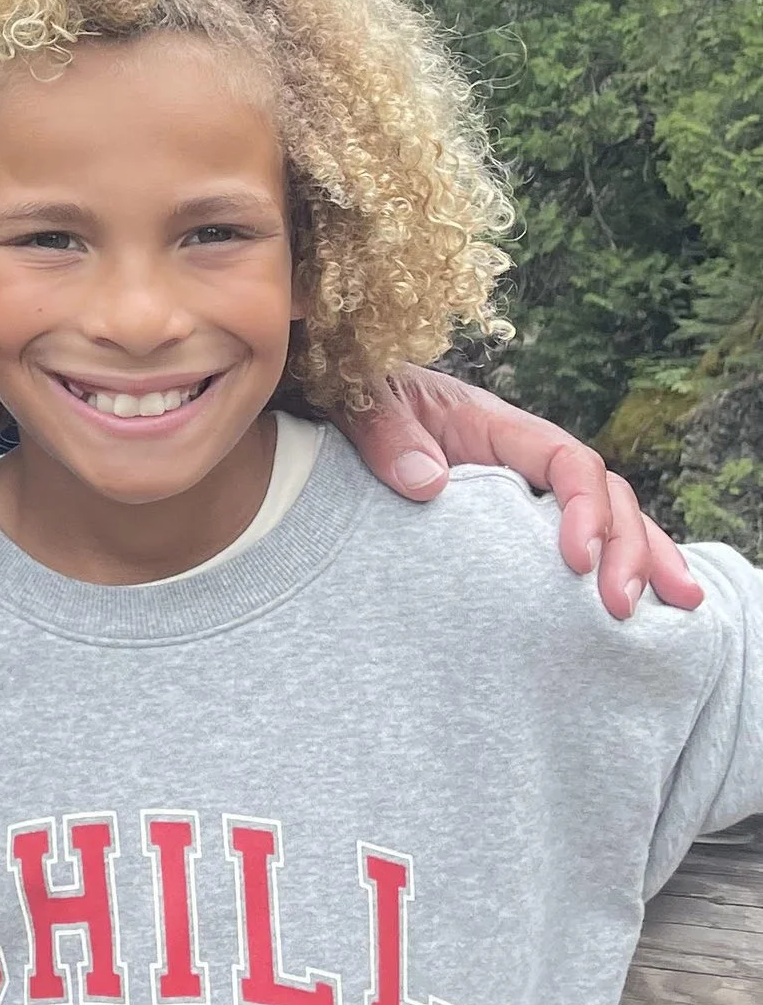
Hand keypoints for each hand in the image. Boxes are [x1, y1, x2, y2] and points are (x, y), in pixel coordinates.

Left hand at [344, 368, 702, 619]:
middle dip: (629, 547)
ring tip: (679, 610)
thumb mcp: (360, 401)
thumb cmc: (348, 393)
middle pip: (603, 495)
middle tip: (626, 607)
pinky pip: (572, 545)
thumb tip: (429, 483)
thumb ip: (386, 434)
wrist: (326, 401)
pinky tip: (647, 611)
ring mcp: (521, 492)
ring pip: (605, 520)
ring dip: (644, 560)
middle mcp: (520, 458)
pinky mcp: (508, 527)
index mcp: (493, 425)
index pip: (565, 459)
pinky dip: (615, 570)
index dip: (583, 506)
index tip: (574, 559)